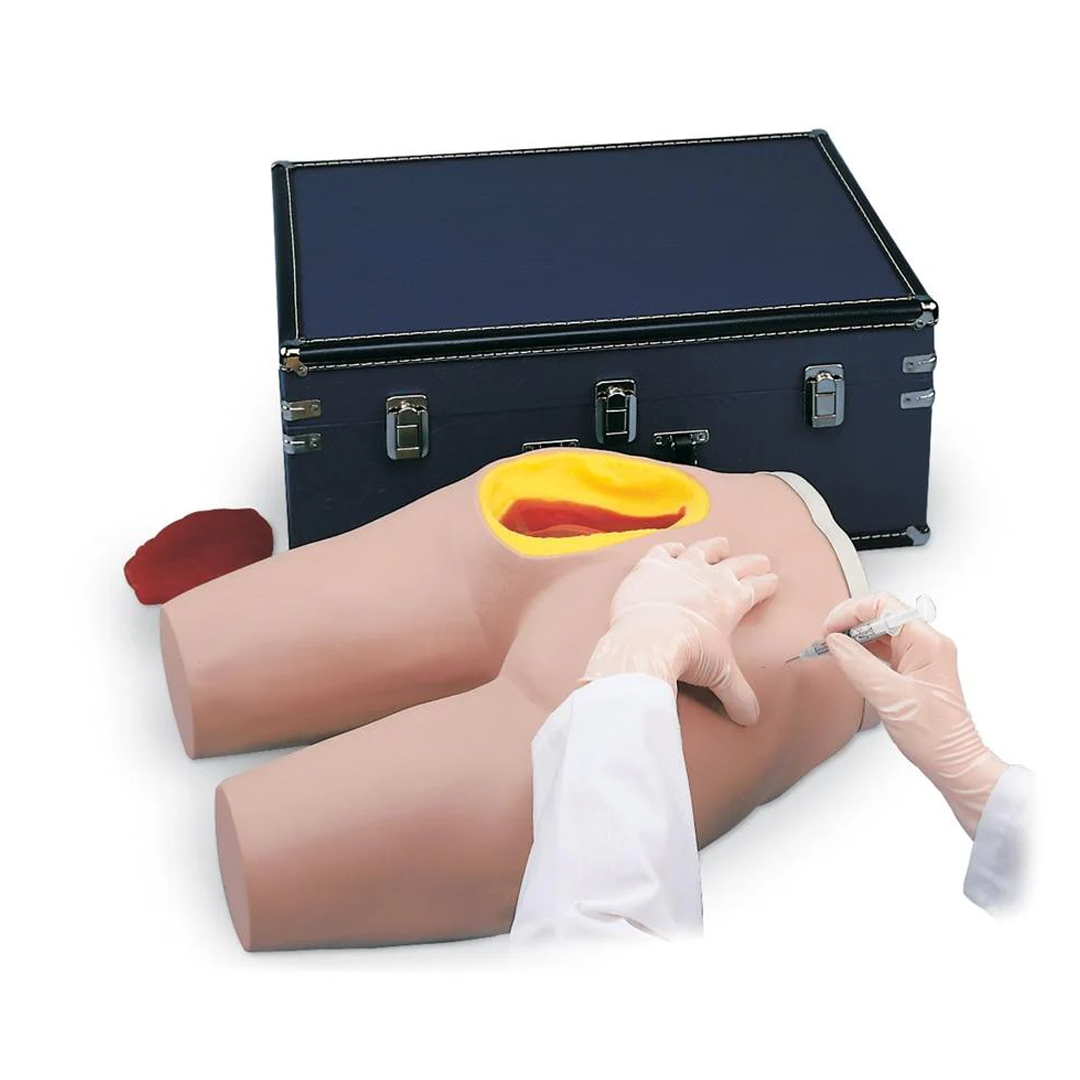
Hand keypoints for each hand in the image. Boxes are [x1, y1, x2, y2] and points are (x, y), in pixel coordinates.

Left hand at [582, 536, 778, 725]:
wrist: (648, 641)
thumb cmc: (688, 655)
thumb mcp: (720, 677)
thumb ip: (738, 697)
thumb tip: (751, 720)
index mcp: (731, 600)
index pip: (756, 588)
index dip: (766, 584)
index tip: (773, 579)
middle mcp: (710, 577)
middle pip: (737, 564)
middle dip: (751, 563)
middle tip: (761, 560)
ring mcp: (680, 567)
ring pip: (702, 550)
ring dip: (714, 547)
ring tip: (722, 544)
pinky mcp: (651, 565)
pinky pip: (665, 550)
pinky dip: (671, 548)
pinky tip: (674, 548)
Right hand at [822, 592, 1007, 838]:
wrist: (953, 764)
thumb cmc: (935, 736)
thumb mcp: (888, 697)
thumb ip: (857, 664)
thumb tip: (834, 641)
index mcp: (928, 642)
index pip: (882, 605)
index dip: (850, 612)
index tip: (829, 629)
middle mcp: (928, 644)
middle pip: (880, 615)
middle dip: (850, 623)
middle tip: (827, 639)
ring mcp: (921, 657)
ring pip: (880, 632)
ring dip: (854, 638)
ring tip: (834, 650)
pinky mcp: (914, 671)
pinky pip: (883, 650)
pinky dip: (862, 652)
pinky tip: (849, 662)